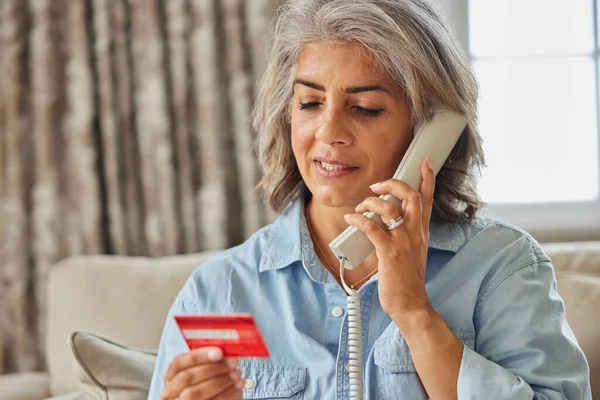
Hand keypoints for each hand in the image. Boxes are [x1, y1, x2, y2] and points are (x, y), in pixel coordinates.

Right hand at [161, 347, 244, 399]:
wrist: (214, 399)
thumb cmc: (207, 386)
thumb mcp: (204, 371)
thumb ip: (209, 361)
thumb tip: (225, 349)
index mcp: (171, 376)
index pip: (178, 363)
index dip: (198, 356)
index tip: (218, 352)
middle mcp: (171, 391)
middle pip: (187, 377)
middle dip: (213, 368)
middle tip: (232, 363)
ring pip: (196, 392)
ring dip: (221, 381)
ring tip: (237, 374)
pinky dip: (228, 393)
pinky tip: (238, 385)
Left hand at [344, 158, 434, 320]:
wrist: (411, 304)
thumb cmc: (407, 280)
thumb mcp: (412, 252)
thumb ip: (405, 234)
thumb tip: (384, 221)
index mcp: (421, 231)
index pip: (428, 199)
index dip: (427, 178)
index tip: (424, 162)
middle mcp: (415, 233)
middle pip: (411, 195)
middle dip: (393, 183)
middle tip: (377, 186)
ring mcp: (403, 241)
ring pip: (389, 207)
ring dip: (370, 202)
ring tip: (359, 208)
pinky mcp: (389, 252)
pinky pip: (372, 228)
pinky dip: (358, 220)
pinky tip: (351, 220)